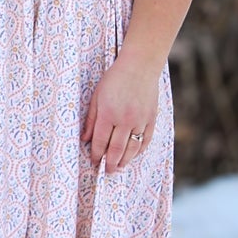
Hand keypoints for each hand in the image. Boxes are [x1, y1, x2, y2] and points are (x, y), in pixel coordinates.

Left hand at [80, 50, 159, 172]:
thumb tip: (85, 139)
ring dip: (125, 160)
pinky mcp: (152, 119)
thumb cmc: (114, 79)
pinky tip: (134, 154)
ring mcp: (140, 120)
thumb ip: (91, 119)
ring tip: (119, 167)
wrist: (140, 66)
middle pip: (117, 149)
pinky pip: (146, 140)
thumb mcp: (97, 96)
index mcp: (108, 114)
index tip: (94, 161)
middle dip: (110, 163)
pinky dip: (140, 150)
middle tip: (106, 171)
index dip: (96, 154)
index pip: (101, 141)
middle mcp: (125, 120)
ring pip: (132, 148)